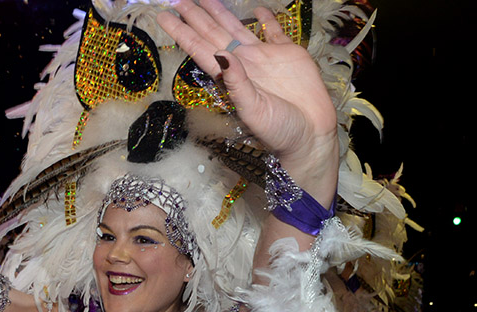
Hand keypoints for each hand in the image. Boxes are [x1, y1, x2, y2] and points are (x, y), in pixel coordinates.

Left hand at [157, 0, 338, 203]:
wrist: (311, 135)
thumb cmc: (279, 130)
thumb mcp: (254, 110)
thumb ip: (237, 83)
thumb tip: (221, 54)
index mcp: (230, 77)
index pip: (200, 49)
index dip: (182, 32)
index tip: (164, 17)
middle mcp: (243, 64)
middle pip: (213, 34)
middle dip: (195, 16)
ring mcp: (263, 57)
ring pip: (236, 28)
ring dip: (220, 13)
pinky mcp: (286, 54)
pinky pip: (273, 32)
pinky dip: (265, 19)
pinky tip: (256, 9)